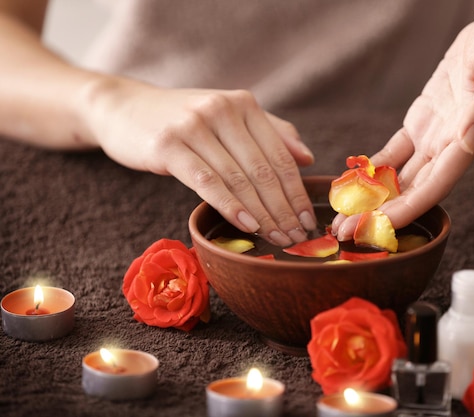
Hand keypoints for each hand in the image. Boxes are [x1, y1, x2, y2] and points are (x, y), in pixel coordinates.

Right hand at [81, 78, 316, 245]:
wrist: (123, 108)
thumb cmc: (182, 120)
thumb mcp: (227, 119)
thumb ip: (270, 132)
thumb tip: (307, 158)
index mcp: (243, 104)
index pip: (280, 156)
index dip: (297, 192)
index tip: (309, 221)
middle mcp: (222, 110)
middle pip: (263, 170)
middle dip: (284, 209)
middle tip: (296, 238)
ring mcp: (194, 125)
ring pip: (238, 179)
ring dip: (262, 214)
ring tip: (278, 238)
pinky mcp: (168, 144)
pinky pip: (207, 181)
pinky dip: (230, 206)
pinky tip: (247, 226)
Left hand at [333, 3, 473, 239]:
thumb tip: (468, 141)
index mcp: (468, 142)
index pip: (434, 187)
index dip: (406, 210)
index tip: (377, 228)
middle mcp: (449, 148)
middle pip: (411, 191)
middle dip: (378, 214)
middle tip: (345, 231)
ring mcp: (434, 137)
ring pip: (399, 177)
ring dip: (372, 197)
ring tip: (342, 215)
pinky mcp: (422, 123)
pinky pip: (395, 153)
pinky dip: (374, 168)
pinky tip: (352, 180)